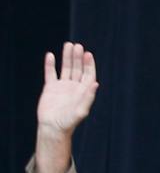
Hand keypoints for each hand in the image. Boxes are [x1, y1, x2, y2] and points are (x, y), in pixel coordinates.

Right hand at [33, 42, 97, 172]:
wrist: (53, 128)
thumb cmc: (69, 122)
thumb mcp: (81, 110)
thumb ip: (88, 97)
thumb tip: (96, 83)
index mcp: (84, 91)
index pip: (88, 74)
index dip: (89, 64)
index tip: (88, 53)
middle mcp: (74, 87)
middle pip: (77, 68)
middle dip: (78, 57)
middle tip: (77, 46)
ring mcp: (62, 86)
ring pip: (66, 68)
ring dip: (67, 57)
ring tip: (68, 45)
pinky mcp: (50, 88)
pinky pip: (51, 73)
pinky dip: (50, 65)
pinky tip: (50, 55)